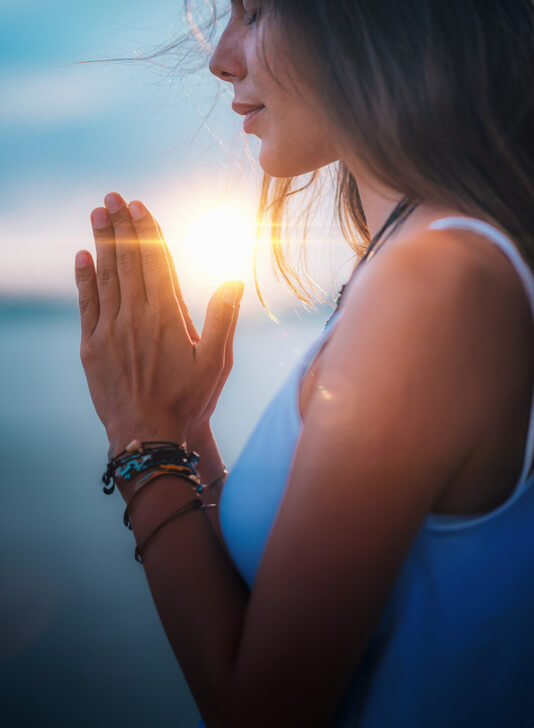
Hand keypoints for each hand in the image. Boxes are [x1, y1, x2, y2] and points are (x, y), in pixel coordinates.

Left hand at [74, 191, 243, 457]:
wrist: (148, 437)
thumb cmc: (188, 401)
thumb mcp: (217, 362)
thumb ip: (223, 317)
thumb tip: (233, 279)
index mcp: (167, 316)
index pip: (155, 261)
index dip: (146, 230)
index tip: (139, 205)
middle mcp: (136, 316)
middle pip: (127, 261)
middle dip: (120, 226)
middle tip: (112, 197)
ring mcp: (110, 330)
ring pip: (105, 276)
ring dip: (101, 243)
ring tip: (98, 214)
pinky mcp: (92, 346)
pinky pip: (87, 303)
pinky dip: (84, 278)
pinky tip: (81, 257)